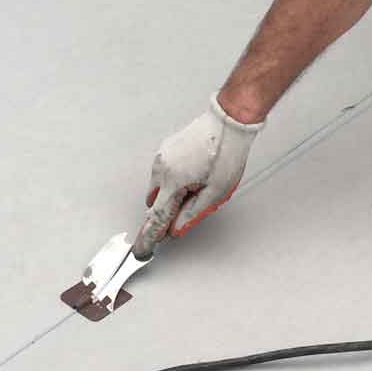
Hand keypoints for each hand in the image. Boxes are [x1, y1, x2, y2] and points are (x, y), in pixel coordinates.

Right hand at [132, 96, 265, 257]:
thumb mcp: (216, 191)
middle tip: (193, 204)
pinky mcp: (166, 149)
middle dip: (169, 210)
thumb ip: (193, 213)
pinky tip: (196, 172)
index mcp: (172, 181)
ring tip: (201, 182)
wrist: (228, 121)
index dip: (150, 236)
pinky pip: (163, 172)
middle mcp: (161, 168)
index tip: (142, 249)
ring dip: (173, 193)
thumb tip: (176, 229)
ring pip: (159, 187)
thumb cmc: (226, 151)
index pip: (156, 217)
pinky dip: (174, 179)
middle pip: (155, 202)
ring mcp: (162, 156)